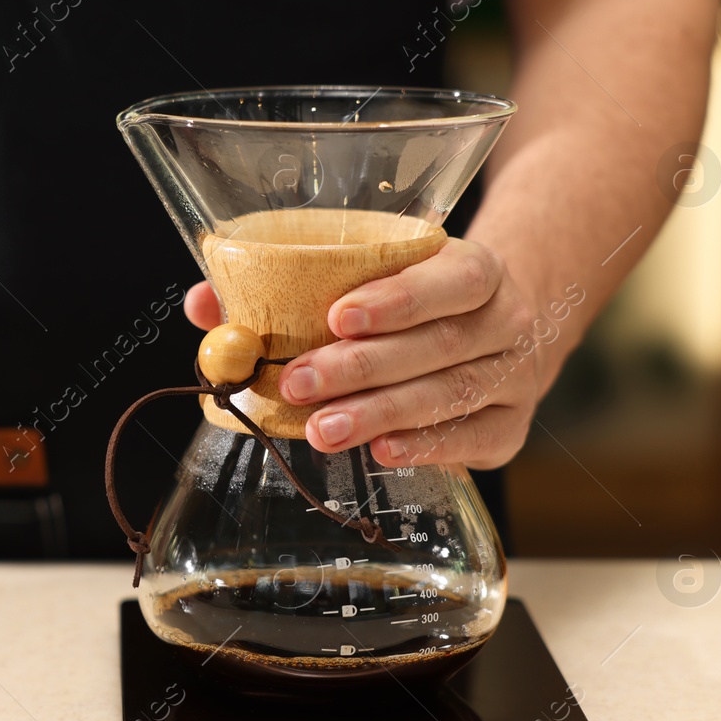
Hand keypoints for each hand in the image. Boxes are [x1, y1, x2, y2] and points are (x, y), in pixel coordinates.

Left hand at [184, 238, 544, 469]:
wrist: (497, 327)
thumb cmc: (415, 299)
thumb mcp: (371, 273)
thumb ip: (288, 283)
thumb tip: (204, 302)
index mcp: (477, 269)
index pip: (453, 278)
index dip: (399, 298)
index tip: (339, 315)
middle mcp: (508, 321)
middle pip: (440, 344)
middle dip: (362, 367)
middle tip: (299, 383)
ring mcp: (516, 378)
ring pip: (451, 396)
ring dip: (380, 413)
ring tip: (321, 429)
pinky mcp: (511, 429)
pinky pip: (473, 440)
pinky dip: (427, 447)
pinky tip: (382, 451)